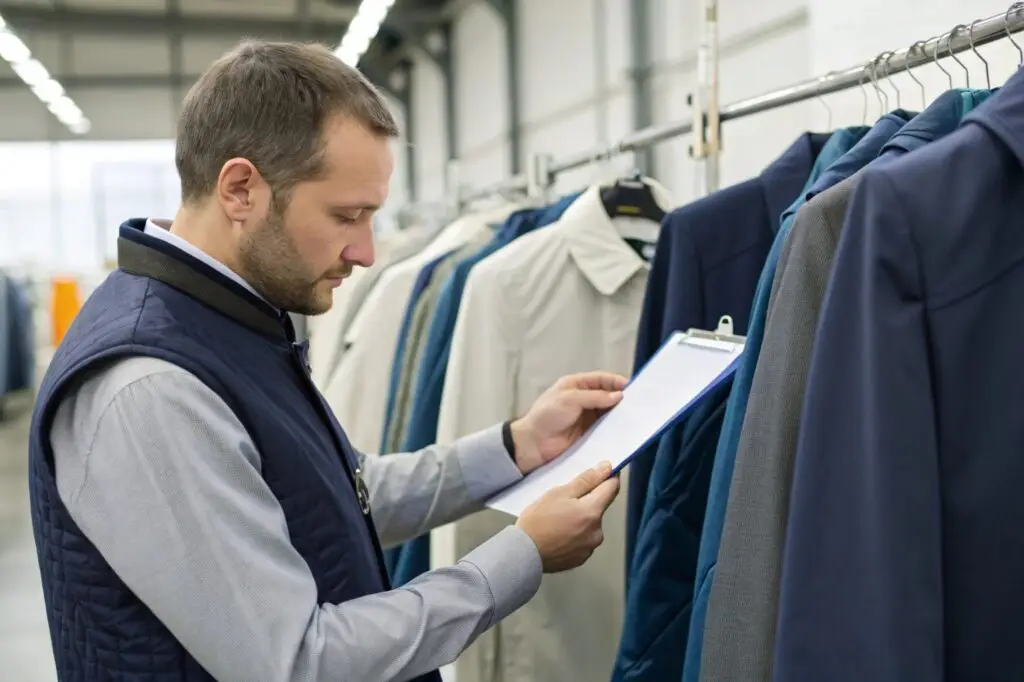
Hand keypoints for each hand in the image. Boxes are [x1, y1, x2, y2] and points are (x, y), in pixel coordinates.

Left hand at [511, 371, 627, 474]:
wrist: (534, 443)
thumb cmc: (547, 416)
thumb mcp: (569, 400)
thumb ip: (594, 397)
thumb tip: (619, 396)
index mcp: (576, 385)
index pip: (601, 379)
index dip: (616, 382)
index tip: (633, 388)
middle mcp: (584, 399)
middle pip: (608, 395)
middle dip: (622, 398)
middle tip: (640, 403)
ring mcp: (587, 417)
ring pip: (609, 412)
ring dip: (620, 414)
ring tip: (637, 417)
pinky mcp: (589, 433)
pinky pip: (606, 428)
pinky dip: (615, 428)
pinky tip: (627, 430)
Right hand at [515, 462, 620, 572]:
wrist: (523, 554)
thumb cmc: (538, 520)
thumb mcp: (559, 493)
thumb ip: (586, 481)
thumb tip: (607, 468)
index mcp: (593, 512)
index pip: (612, 488)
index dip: (609, 477)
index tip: (603, 472)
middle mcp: (597, 531)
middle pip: (599, 508)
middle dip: (587, 502)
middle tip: (564, 502)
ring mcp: (590, 547)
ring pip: (591, 525)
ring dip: (581, 520)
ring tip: (558, 521)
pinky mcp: (581, 559)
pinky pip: (583, 540)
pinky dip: (575, 535)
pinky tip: (558, 535)